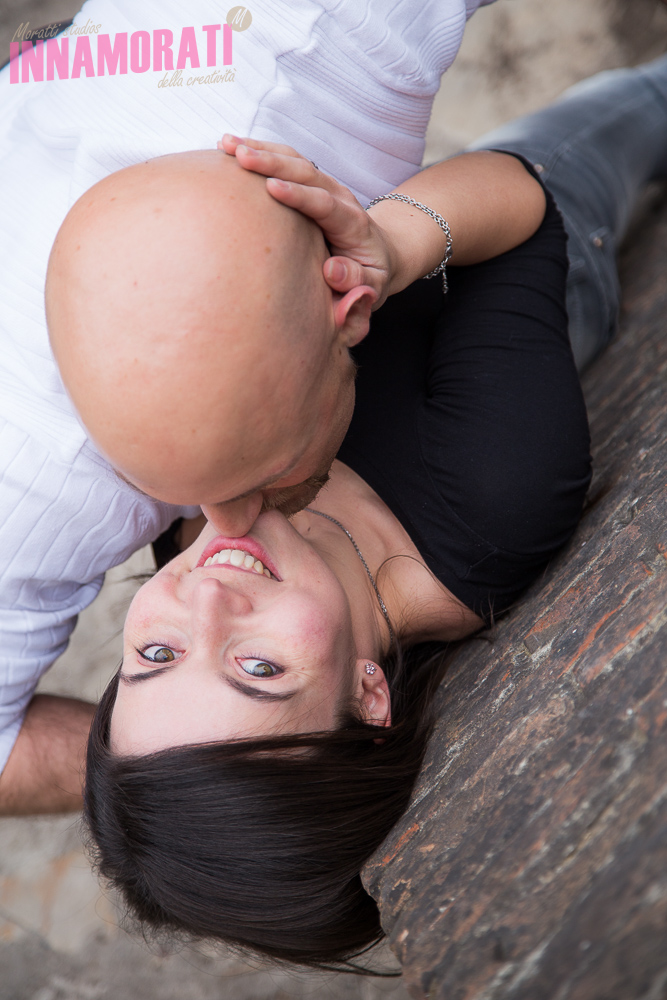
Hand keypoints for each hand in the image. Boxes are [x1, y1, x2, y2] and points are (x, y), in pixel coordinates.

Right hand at [218, 134, 394, 307]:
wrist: (378, 256)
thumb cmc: (368, 279)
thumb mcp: (370, 289)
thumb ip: (357, 286)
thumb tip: (332, 271)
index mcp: (353, 225)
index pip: (326, 204)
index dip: (300, 195)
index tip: (272, 188)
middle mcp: (340, 198)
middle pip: (308, 173)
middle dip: (273, 163)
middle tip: (241, 158)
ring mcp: (325, 187)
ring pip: (294, 161)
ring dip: (261, 150)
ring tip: (226, 145)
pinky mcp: (310, 184)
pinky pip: (286, 162)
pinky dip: (259, 152)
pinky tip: (229, 149)